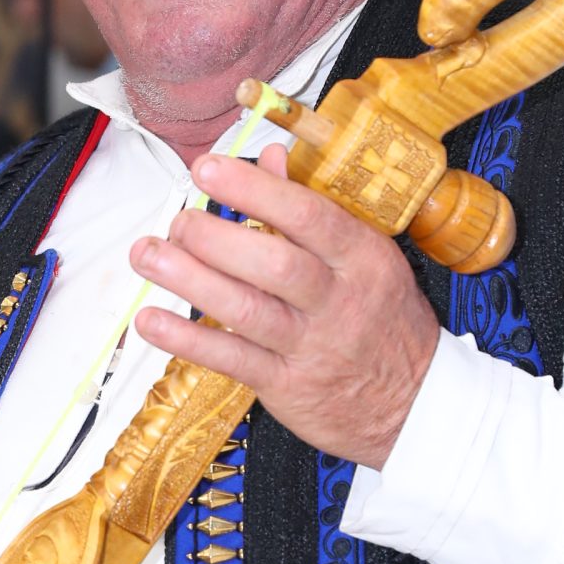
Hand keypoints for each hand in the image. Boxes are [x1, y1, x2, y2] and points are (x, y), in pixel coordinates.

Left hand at [131, 142, 439, 468]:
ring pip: (247, 309)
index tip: (208, 170)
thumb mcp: (367, 258)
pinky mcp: (287, 386)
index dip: (254, 190)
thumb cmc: (384, 321)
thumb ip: (312, 209)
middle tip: (178, 223)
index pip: (307, 215)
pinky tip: (152, 320)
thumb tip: (270, 158)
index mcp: (362, 257)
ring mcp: (312, 346)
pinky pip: (231, 360)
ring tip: (148, 255)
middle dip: (215, 237)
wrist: (415, 405)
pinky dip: (187, 340)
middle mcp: (338, 300)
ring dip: (190, 280)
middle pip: (274, 263)